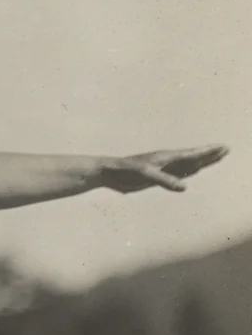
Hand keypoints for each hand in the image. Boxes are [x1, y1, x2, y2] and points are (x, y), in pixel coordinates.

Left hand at [102, 144, 229, 192]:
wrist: (109, 172)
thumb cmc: (125, 170)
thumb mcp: (146, 174)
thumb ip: (165, 180)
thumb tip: (184, 187)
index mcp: (166, 157)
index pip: (192, 154)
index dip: (208, 152)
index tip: (222, 147)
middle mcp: (167, 161)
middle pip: (194, 158)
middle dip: (210, 154)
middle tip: (226, 149)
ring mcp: (163, 168)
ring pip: (187, 165)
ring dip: (202, 161)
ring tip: (215, 157)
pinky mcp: (157, 176)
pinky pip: (177, 173)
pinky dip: (189, 171)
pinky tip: (194, 171)